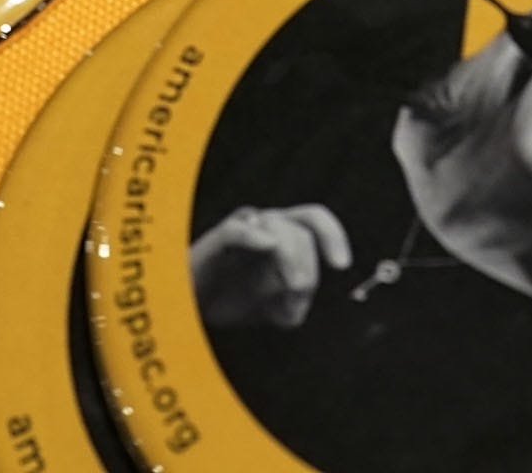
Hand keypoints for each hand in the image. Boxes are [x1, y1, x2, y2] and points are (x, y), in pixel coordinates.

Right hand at [189, 204, 351, 329]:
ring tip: (279, 288)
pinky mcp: (217, 240)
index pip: (316, 221)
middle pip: (301, 231)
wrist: (189, 307)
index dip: (334, 237)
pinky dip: (254, 234)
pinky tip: (266, 244)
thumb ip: (294, 304)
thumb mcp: (274, 311)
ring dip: (287, 256)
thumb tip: (299, 290)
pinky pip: (238, 230)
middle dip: (306, 263)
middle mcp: (266, 226)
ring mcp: (242, 229)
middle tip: (298, 288)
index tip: (341, 265)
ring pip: (276, 226)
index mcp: (285, 236)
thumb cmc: (236, 302)